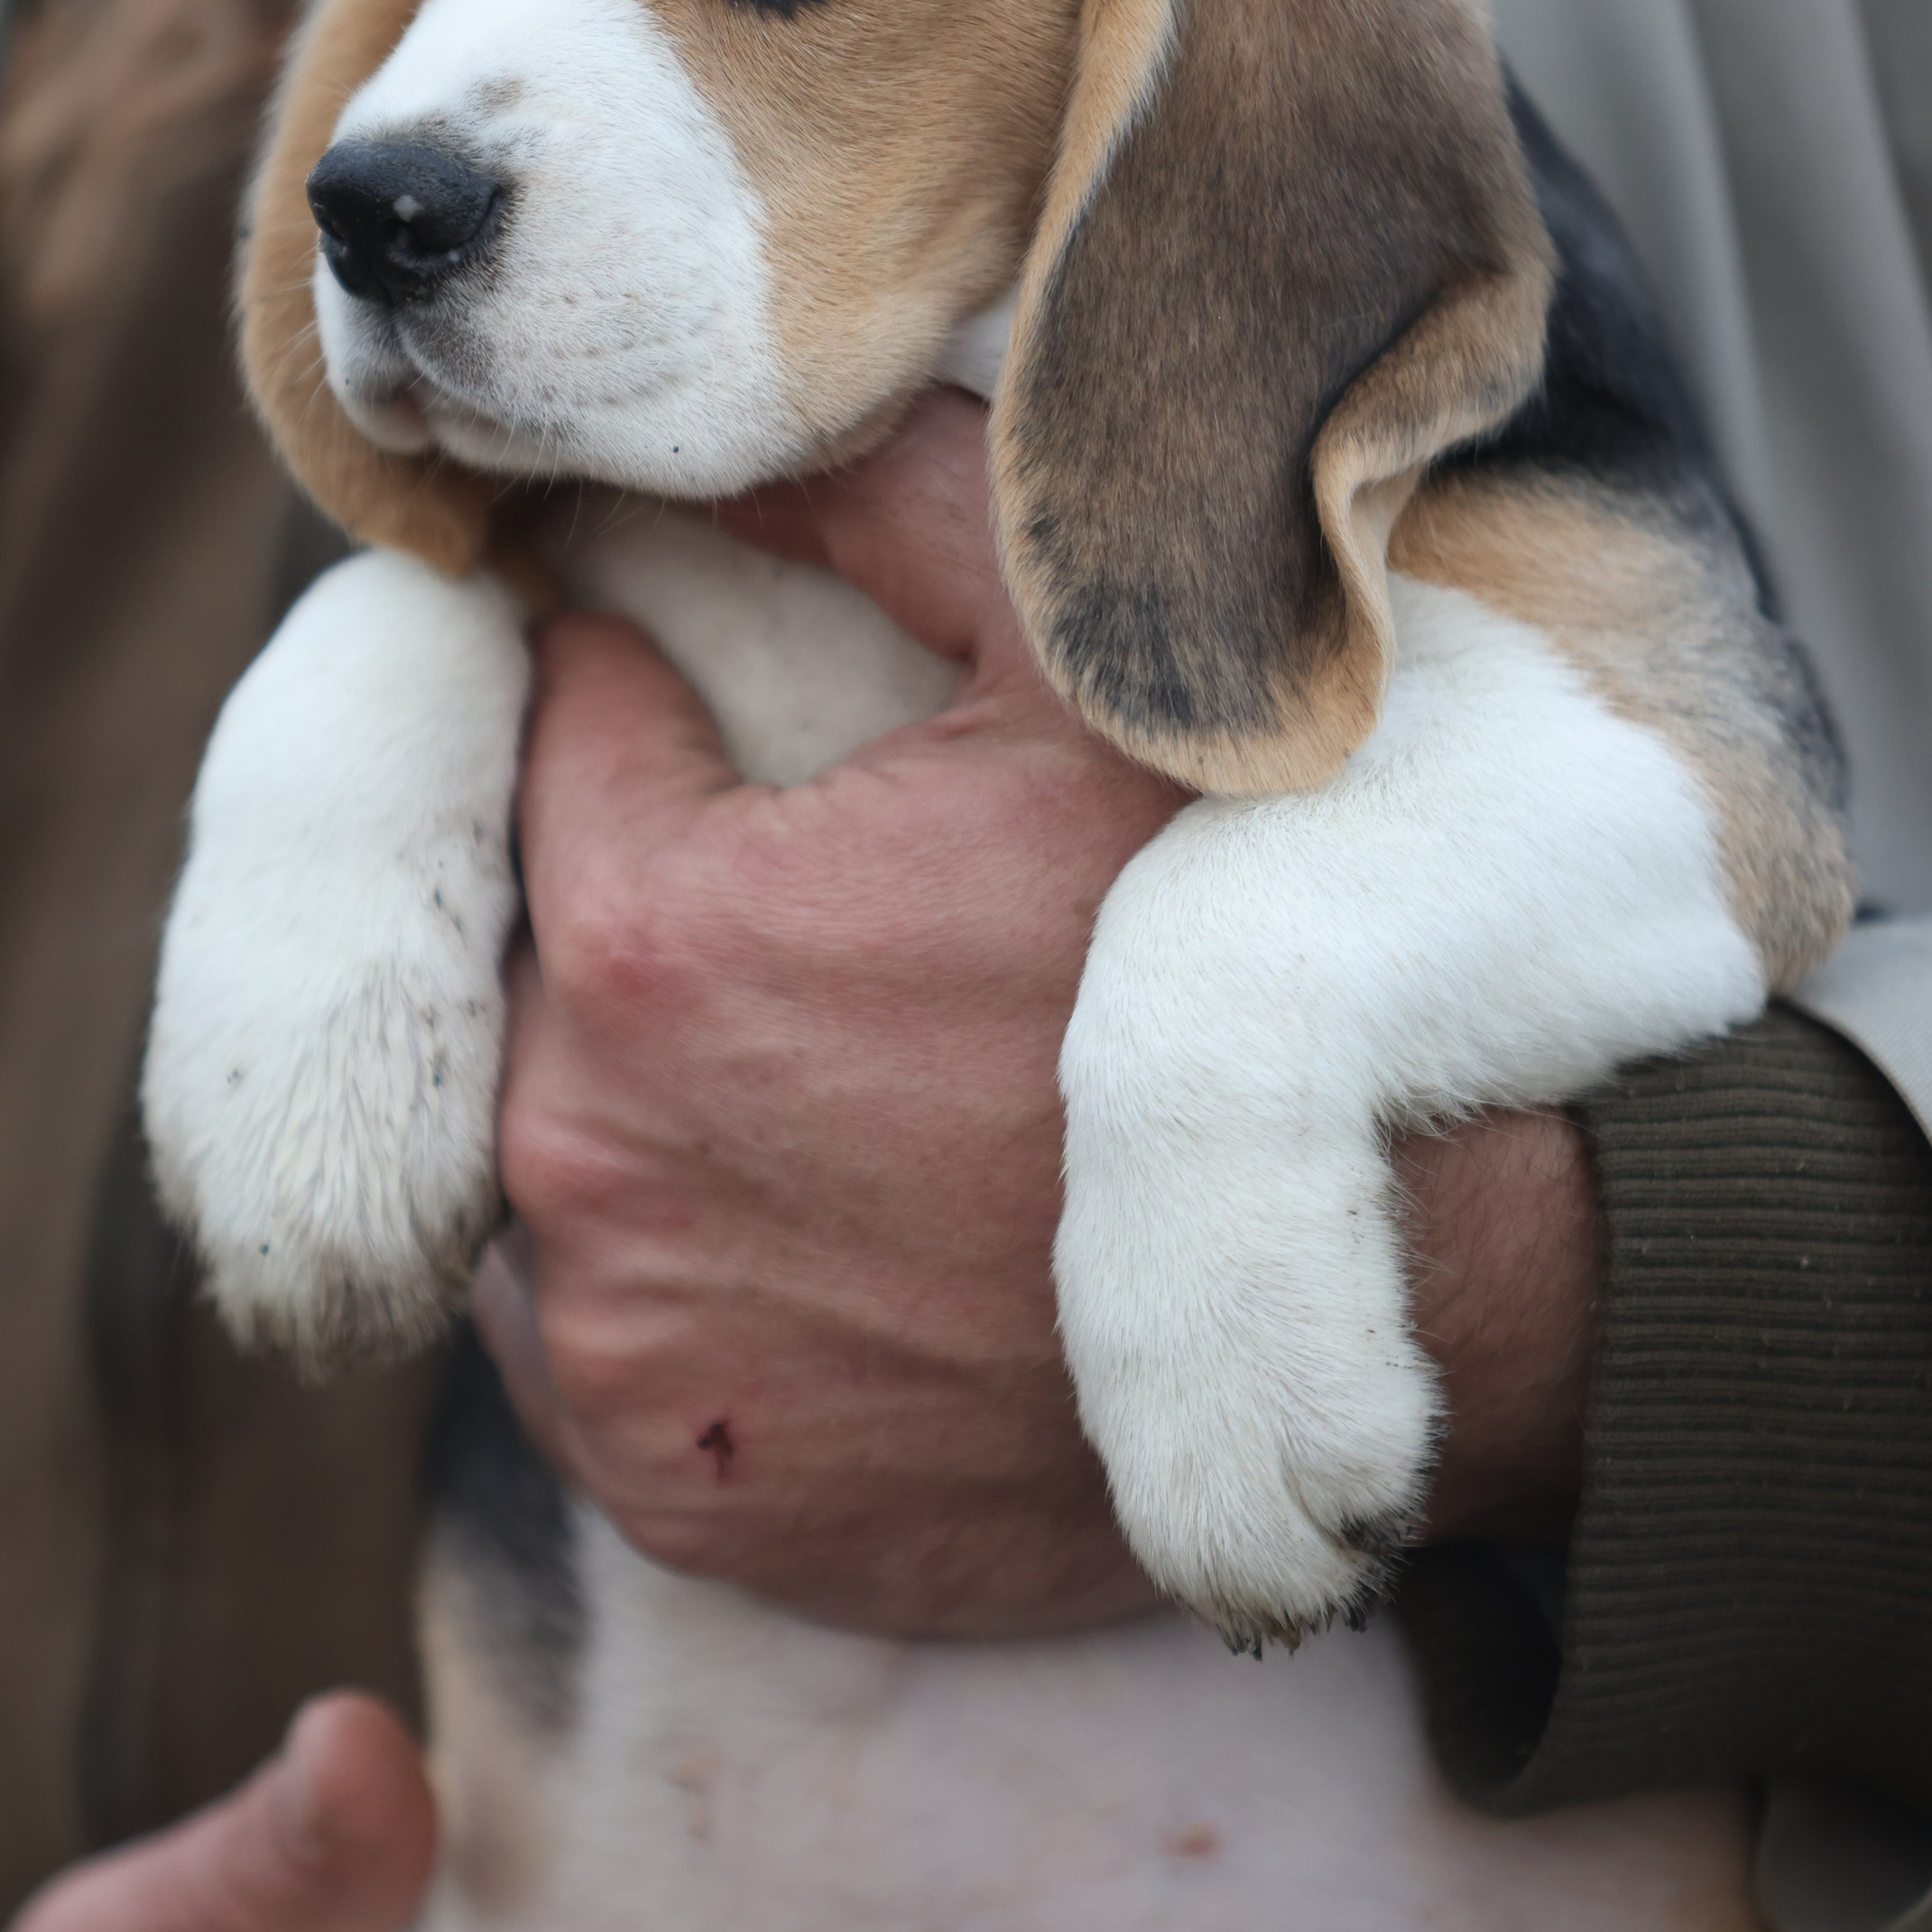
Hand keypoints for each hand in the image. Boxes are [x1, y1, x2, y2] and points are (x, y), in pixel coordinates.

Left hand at [486, 388, 1173, 1631]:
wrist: (1394, 1298)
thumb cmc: (1236, 957)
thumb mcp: (1084, 671)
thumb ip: (879, 502)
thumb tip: (700, 435)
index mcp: (647, 934)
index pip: (560, 743)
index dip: (653, 713)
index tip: (737, 726)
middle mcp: (582, 1161)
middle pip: (537, 965)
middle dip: (642, 919)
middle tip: (819, 925)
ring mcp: (620, 1352)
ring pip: (549, 1162)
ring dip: (644, 1112)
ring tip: (828, 1089)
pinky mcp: (674, 1495)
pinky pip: (599, 1350)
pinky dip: (681, 1292)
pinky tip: (821, 1244)